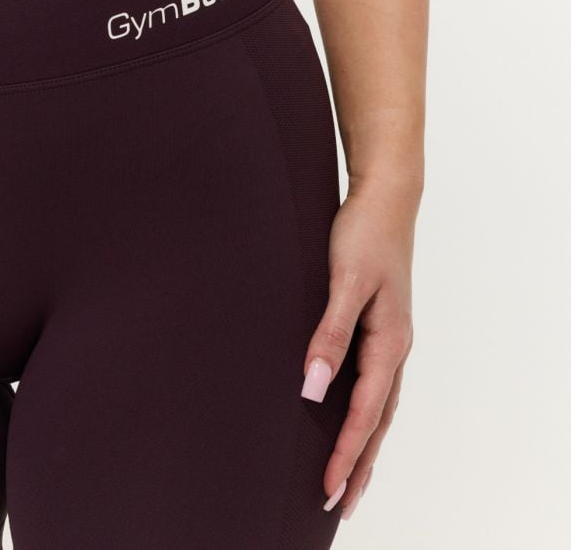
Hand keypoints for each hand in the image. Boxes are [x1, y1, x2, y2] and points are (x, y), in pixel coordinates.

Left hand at [300, 177, 419, 517]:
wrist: (385, 201)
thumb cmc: (365, 236)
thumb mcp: (346, 284)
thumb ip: (330, 336)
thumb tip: (312, 388)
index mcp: (389, 342)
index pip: (366, 412)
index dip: (346, 452)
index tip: (328, 489)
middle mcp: (394, 347)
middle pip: (379, 420)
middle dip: (360, 463)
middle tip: (342, 505)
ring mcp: (389, 338)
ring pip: (379, 405)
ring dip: (364, 443)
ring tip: (350, 477)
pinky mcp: (378, 327)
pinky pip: (375, 384)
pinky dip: (366, 413)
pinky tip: (354, 418)